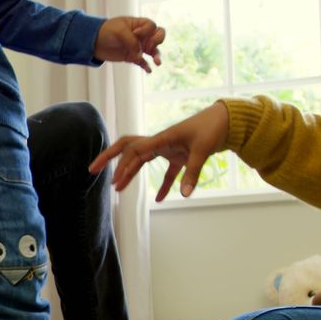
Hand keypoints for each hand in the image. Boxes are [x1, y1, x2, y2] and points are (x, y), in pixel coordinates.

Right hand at [89, 101, 229, 201]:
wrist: (227, 120)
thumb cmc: (213, 129)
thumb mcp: (202, 151)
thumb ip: (192, 173)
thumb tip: (184, 195)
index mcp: (161, 139)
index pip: (134, 152)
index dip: (122, 167)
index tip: (114, 182)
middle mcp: (160, 142)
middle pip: (127, 148)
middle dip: (109, 158)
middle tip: (92, 170)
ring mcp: (168, 148)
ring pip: (141, 159)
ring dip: (129, 173)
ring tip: (118, 189)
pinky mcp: (179, 155)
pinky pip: (166, 172)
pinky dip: (162, 185)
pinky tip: (161, 200)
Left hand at [94, 16, 165, 72]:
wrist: (95, 42)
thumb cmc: (107, 31)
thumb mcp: (120, 31)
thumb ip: (131, 42)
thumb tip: (140, 56)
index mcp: (140, 24)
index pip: (152, 26)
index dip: (146, 31)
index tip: (135, 33)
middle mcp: (142, 35)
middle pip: (158, 36)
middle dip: (156, 41)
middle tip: (148, 46)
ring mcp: (138, 47)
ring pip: (154, 51)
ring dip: (157, 56)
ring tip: (157, 62)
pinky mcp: (133, 57)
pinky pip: (143, 62)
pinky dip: (147, 66)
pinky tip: (148, 71)